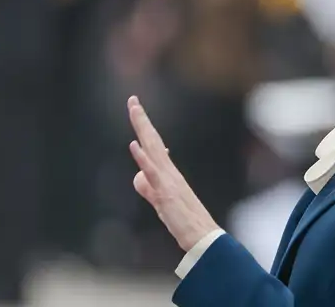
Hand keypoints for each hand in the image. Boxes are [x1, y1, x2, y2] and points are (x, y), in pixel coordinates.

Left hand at [128, 95, 219, 251]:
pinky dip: (142, 158)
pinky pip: (152, 173)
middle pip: (152, 140)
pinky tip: (134, 146)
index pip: (153, 145)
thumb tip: (137, 175)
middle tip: (133, 99)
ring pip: (152, 149)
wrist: (202, 235)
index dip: (144, 128)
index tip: (137, 110)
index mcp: (167, 172)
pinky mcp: (165, 192)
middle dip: (141, 119)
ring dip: (142, 129)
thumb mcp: (159, 201)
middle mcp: (168, 171)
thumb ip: (147, 187)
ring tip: (135, 110)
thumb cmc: (184, 220)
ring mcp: (167, 180)